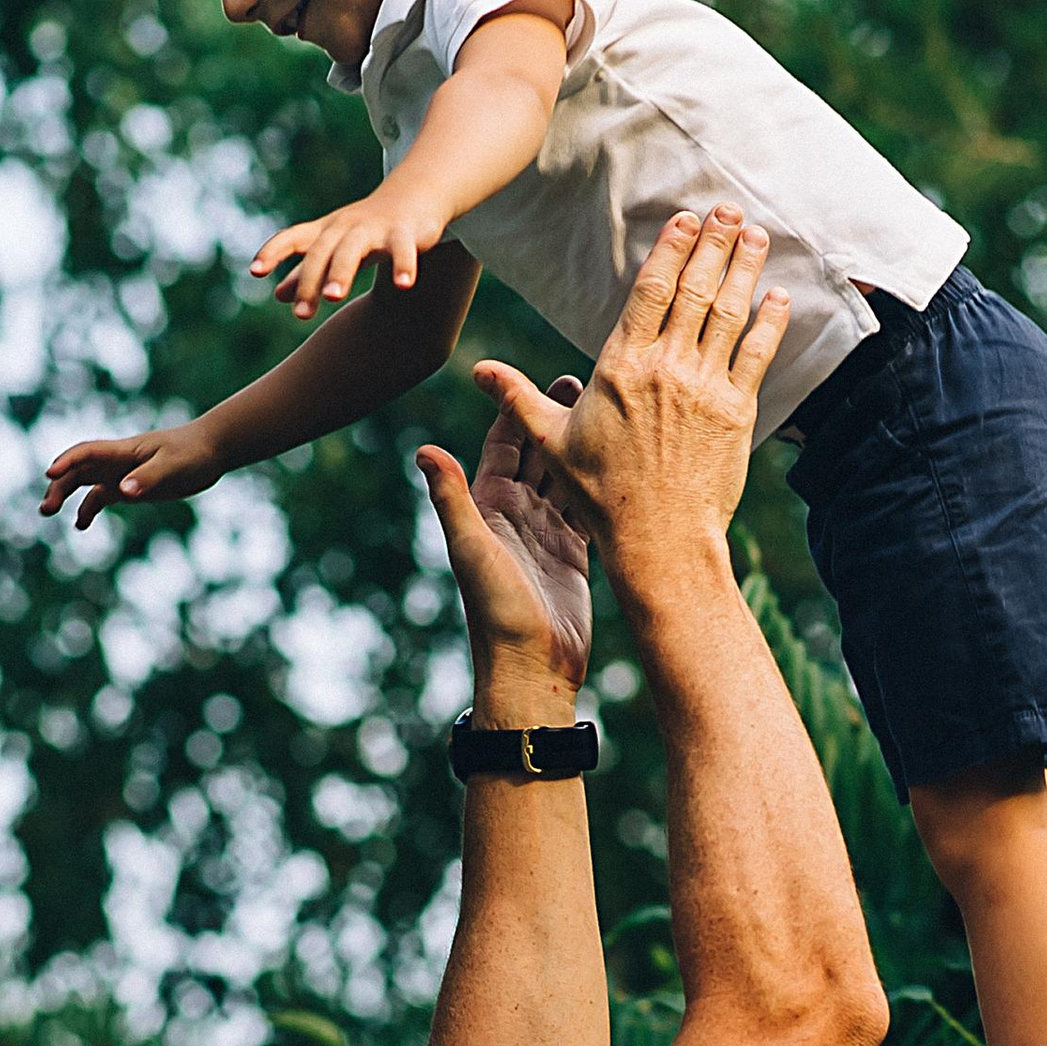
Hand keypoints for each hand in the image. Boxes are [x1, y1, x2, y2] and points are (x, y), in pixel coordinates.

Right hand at [39, 416, 225, 532]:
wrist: (210, 451)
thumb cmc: (193, 453)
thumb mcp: (173, 466)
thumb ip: (148, 478)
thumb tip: (124, 492)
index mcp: (124, 451)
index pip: (87, 453)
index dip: (67, 462)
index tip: (50, 474)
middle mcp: (117, 461)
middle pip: (78, 470)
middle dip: (59, 486)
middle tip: (46, 509)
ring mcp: (122, 474)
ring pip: (84, 483)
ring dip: (66, 495)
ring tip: (48, 512)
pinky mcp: (130, 487)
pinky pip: (101, 497)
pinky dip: (88, 509)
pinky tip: (79, 525)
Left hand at [253, 193, 446, 318]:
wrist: (414, 196)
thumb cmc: (365, 230)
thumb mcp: (334, 248)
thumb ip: (307, 272)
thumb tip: (278, 296)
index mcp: (325, 232)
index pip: (292, 238)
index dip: (272, 252)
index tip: (255, 272)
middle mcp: (345, 227)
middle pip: (321, 252)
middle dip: (310, 281)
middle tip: (302, 315)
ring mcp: (374, 229)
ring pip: (353, 248)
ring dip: (342, 271)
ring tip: (333, 297)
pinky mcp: (405, 232)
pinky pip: (403, 249)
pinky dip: (403, 265)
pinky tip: (403, 286)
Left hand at [416, 378, 592, 704]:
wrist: (531, 670)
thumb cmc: (497, 615)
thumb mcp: (472, 552)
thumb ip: (452, 500)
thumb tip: (423, 449)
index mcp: (489, 506)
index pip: (507, 443)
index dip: (522, 408)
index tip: (545, 375)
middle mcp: (516, 514)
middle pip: (539, 453)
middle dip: (558, 418)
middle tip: (588, 383)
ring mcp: (546, 533)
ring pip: (566, 476)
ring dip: (582, 446)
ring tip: (609, 414)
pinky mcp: (575, 554)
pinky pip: (588, 507)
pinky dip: (601, 484)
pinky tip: (624, 462)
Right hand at [471, 206, 786, 587]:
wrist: (658, 540)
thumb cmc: (601, 496)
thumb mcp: (552, 443)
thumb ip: (518, 398)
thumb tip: (477, 371)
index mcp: (621, 367)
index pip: (650, 291)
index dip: (669, 249)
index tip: (684, 219)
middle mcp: (666, 369)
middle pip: (694, 290)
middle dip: (714, 243)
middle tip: (729, 209)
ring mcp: (706, 388)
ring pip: (729, 313)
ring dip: (745, 268)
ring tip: (757, 234)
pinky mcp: (737, 412)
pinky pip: (757, 355)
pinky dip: (771, 322)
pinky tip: (780, 295)